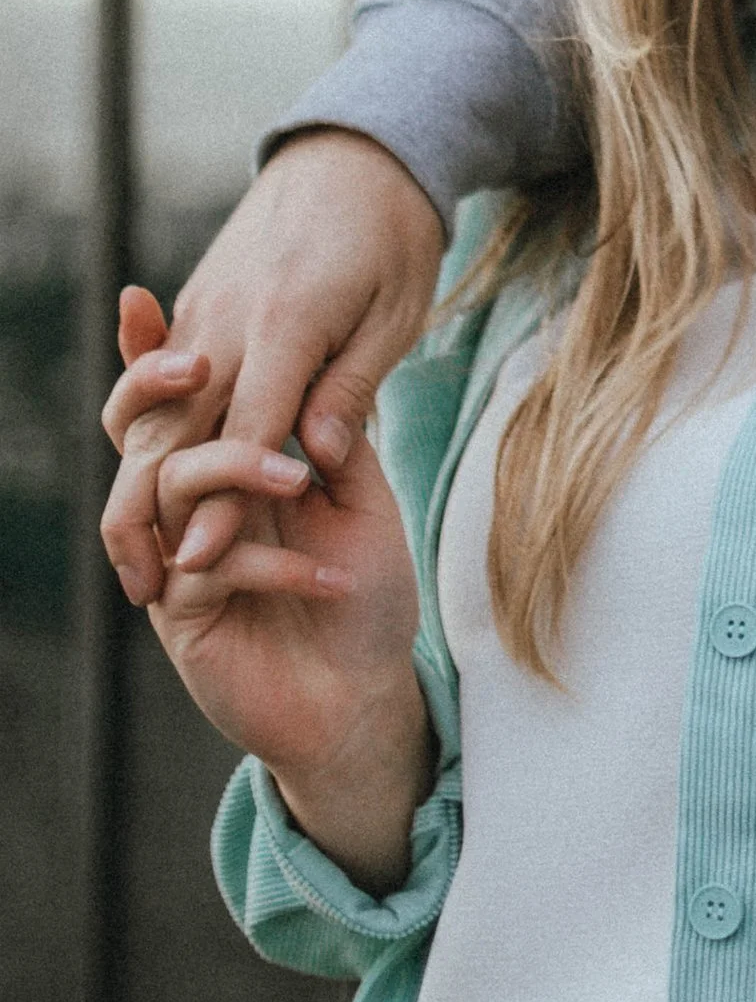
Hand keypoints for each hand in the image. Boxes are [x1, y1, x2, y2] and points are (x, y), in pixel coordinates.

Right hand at [100, 131, 445, 605]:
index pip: (246, 431)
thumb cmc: (397, 237)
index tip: (203, 564)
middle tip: (155, 585)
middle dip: (159, 511)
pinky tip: (150, 488)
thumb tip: (314, 458)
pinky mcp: (197, 303)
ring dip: (139, 485)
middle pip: (175, 431)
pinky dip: (149, 434)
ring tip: (141, 561)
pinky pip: (160, 381)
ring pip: (152, 414)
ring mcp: (202, 310)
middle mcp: (227, 320)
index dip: (224, 503)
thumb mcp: (397, 315)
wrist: (358, 149)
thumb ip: (352, 389)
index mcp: (285, 324)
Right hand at [114, 286, 430, 893]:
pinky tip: (331, 578)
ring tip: (295, 477)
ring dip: (229, 469)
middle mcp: (194, 505)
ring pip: (165, 484)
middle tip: (201, 358)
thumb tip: (305, 397)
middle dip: (158, 385)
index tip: (136, 300)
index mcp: (235, 463)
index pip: (182, 391)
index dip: (152, 349)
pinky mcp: (184, 615)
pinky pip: (207, 564)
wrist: (364, 701)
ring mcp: (182, 559)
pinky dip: (272, 560)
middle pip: (145, 427)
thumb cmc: (373, 592)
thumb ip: (333, 442)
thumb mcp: (367, 501)